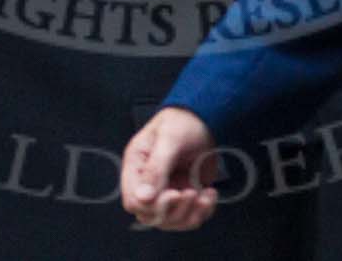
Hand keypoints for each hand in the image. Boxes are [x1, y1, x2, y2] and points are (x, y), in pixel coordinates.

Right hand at [121, 107, 219, 230]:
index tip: (172, 194)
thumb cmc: (183, 122)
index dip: (151, 205)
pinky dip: (202, 212)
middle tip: (189, 192)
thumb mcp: (169, 140)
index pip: (132, 201)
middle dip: (173, 211)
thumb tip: (143, 197)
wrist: (205, 119)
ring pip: (170, 221)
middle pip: (150, 216)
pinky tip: (209, 194)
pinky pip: (189, 217)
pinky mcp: (185, 195)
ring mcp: (167, 190)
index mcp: (136, 166)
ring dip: (190, 214)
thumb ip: (155, 169)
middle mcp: (149, 182)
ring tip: (202, 194)